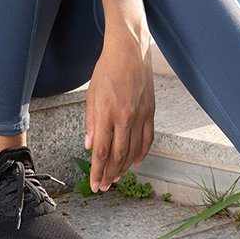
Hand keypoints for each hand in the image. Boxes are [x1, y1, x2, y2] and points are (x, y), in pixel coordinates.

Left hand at [85, 25, 155, 192]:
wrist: (129, 51)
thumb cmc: (106, 70)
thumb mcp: (91, 93)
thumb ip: (90, 121)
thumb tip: (88, 145)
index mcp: (107, 113)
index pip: (101, 150)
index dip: (98, 170)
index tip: (95, 184)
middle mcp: (125, 118)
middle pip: (117, 155)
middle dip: (109, 174)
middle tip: (104, 187)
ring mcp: (140, 116)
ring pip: (133, 151)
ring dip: (124, 168)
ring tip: (116, 179)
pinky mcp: (151, 112)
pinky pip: (147, 139)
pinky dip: (141, 153)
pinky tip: (135, 162)